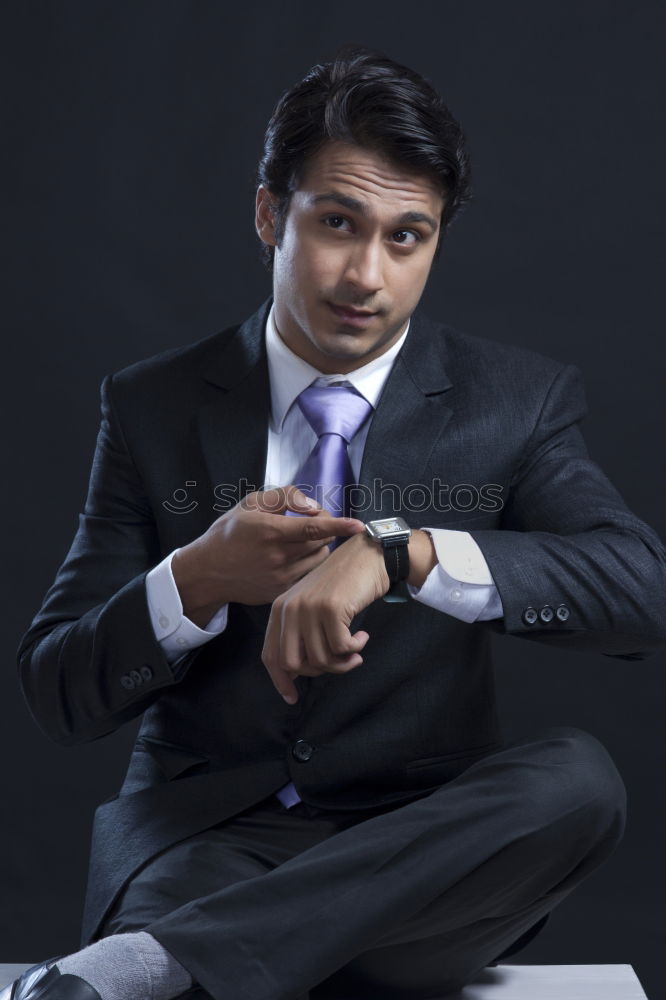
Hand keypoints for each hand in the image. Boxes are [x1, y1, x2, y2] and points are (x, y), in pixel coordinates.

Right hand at [172, 486, 365, 626]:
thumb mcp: (250, 504)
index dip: (339, 525)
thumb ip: (283, 497)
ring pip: (318, 560)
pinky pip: (308, 576)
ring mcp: (280, 578)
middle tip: (312, 522)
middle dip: (325, 530)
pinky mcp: (280, 592)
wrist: (207, 572)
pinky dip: (309, 565)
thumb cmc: (229, 533)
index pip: (313, 528)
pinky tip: (294, 558)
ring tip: (302, 540)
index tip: (359, 525)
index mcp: (270, 531)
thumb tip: (311, 506)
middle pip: (321, 542)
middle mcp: (277, 556)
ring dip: (318, 548)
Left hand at [261, 531, 389, 703]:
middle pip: (294, 664)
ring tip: (356, 649)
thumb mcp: (312, 606)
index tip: (293, 697)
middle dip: (319, 671)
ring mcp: (309, 608)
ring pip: (320, 659)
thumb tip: (296, 673)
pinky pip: (341, 648)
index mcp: (280, 610)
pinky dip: (356, 648)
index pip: (271, 656)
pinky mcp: (330, 608)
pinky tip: (363, 636)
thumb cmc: (343, 585)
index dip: (280, 681)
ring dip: (343, 662)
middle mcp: (289, 609)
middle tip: (341, 662)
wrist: (367, 555)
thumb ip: (301, 634)